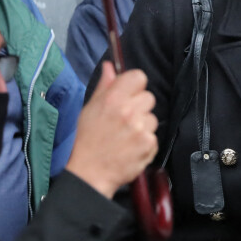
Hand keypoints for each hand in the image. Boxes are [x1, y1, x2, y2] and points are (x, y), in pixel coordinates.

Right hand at [66, 62, 157, 197]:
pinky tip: (131, 147)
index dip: (135, 85)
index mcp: (113, 98)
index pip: (139, 77)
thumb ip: (104, 86)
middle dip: (139, 106)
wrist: (89, 174)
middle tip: (125, 119)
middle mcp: (129, 111)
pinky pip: (154, 136)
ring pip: (152, 117)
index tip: (129, 94)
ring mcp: (141, 128)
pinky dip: (145, 142)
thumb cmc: (86, 140)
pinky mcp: (149, 144)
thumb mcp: (90, 109)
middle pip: (149, 97)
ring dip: (143, 125)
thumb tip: (110, 66)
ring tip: (126, 136)